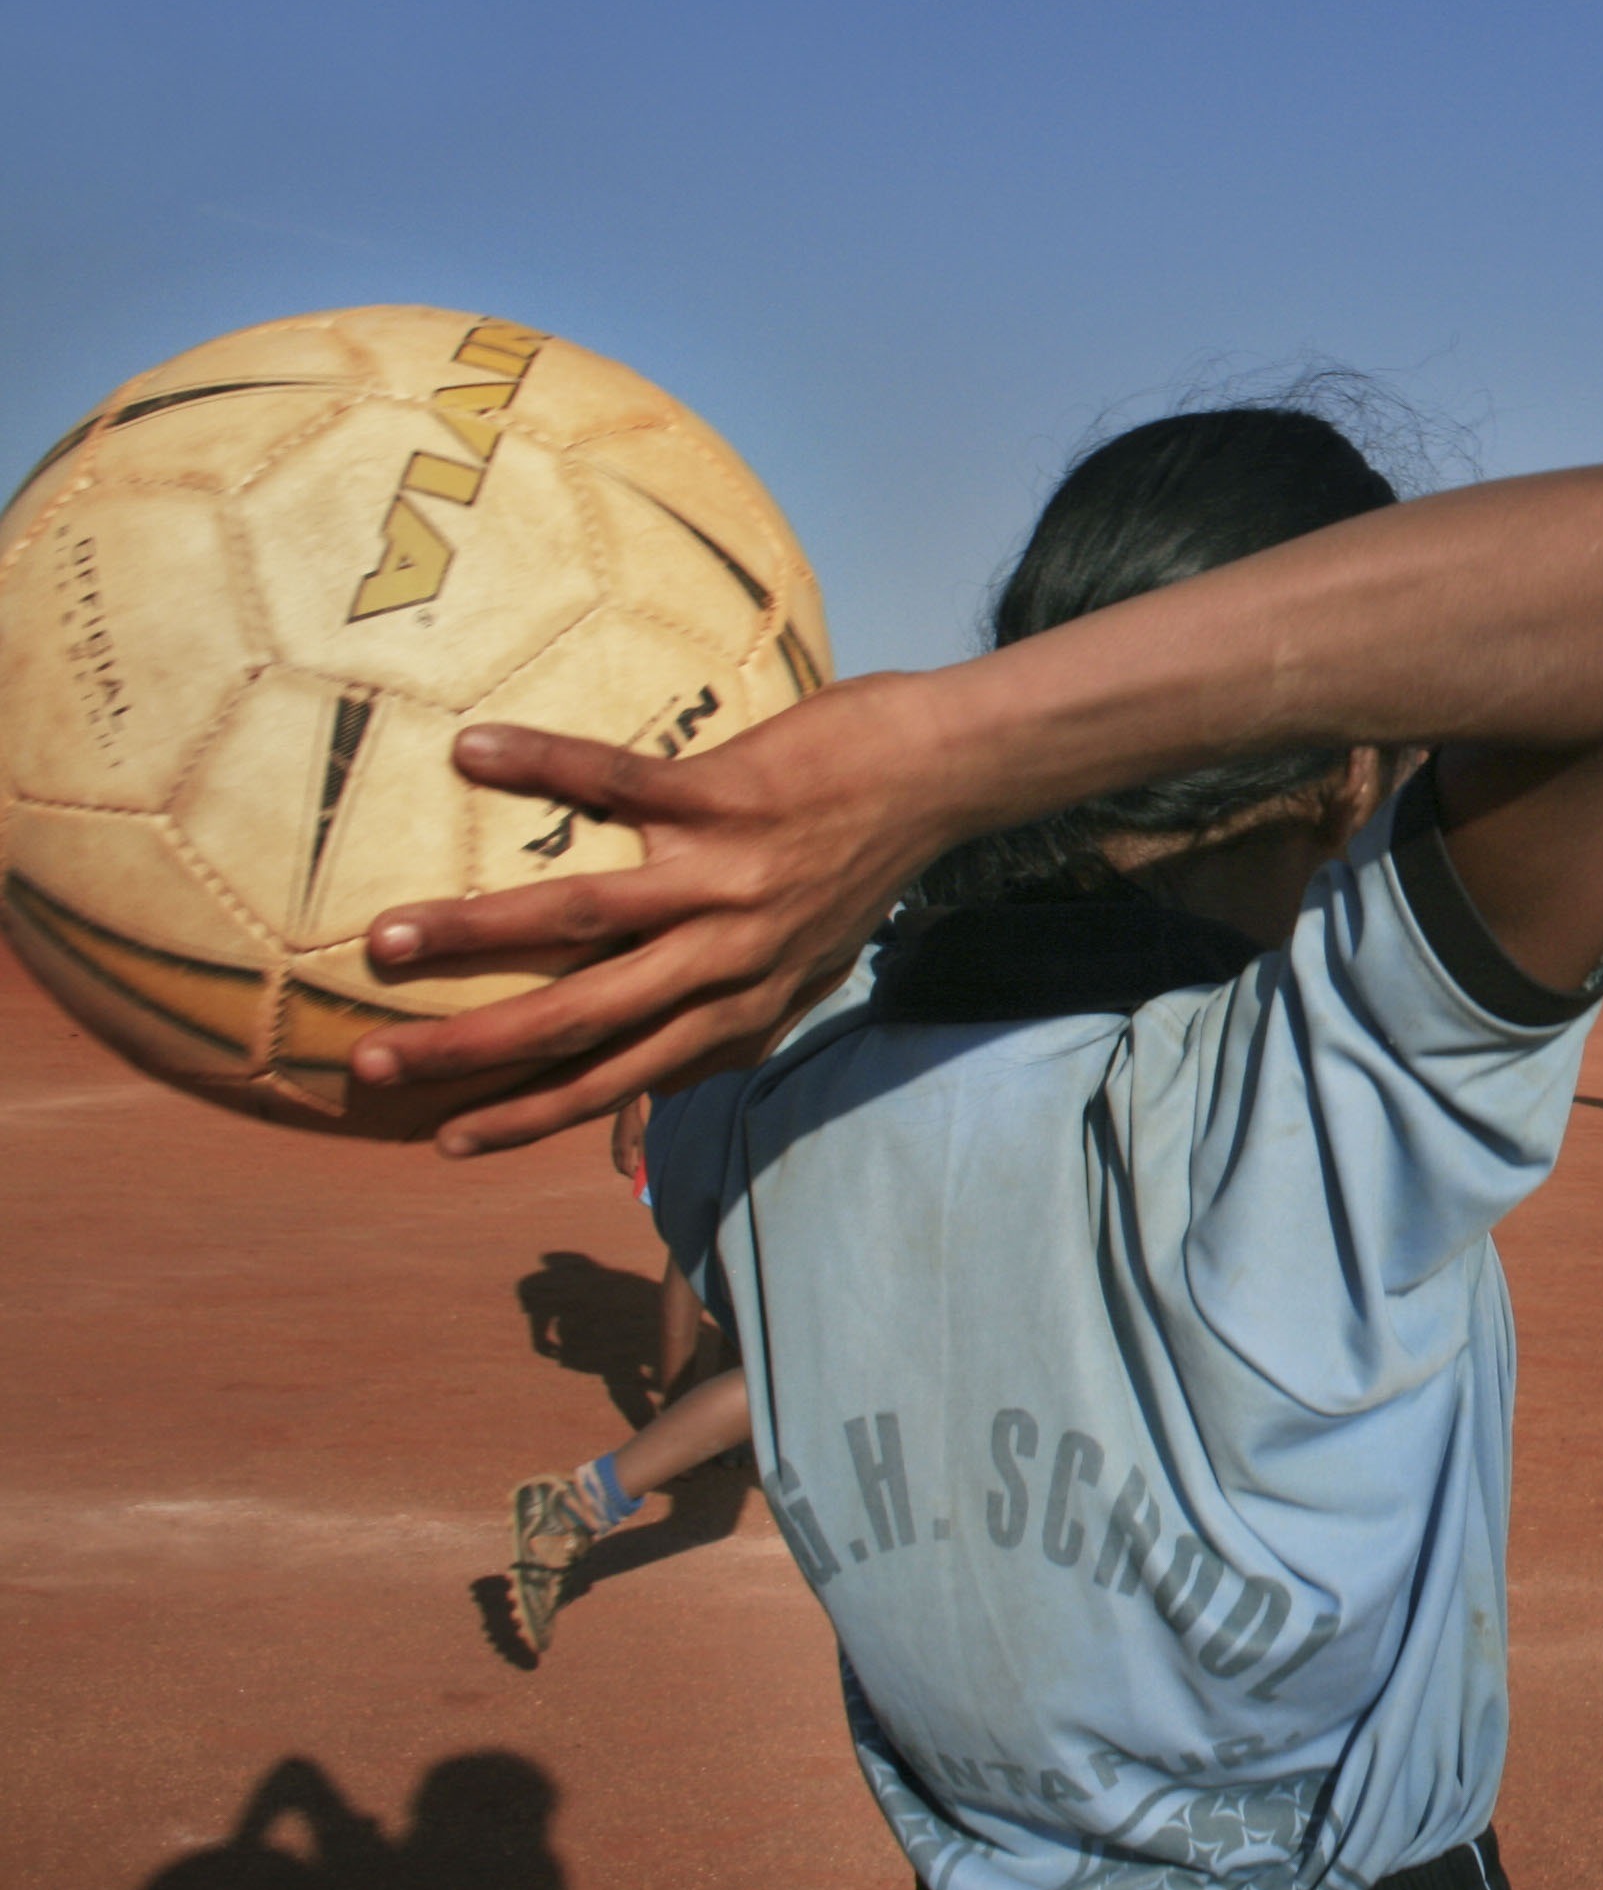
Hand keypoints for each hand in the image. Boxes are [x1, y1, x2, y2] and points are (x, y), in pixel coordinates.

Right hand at [347, 677, 969, 1155]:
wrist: (943, 777)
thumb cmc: (864, 870)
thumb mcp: (812, 974)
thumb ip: (743, 1028)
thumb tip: (670, 1082)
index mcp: (738, 1006)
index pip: (616, 1079)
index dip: (530, 1116)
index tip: (444, 1139)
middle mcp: (724, 958)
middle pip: (578, 1021)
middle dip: (471, 1052)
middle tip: (373, 1067)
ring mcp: (722, 878)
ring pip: (581, 918)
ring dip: (477, 932)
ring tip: (386, 939)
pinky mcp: (726, 797)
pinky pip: (618, 779)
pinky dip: (542, 765)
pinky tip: (470, 749)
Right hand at [607, 1092, 648, 1182]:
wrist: (626, 1113)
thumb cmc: (637, 1125)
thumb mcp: (642, 1139)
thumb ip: (642, 1153)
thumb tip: (642, 1166)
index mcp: (624, 1149)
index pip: (626, 1168)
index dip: (632, 1175)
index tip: (639, 1178)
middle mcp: (616, 1149)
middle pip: (620, 1168)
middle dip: (628, 1173)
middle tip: (638, 1173)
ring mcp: (613, 1146)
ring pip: (617, 1163)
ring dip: (624, 1168)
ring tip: (636, 1166)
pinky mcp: (613, 1143)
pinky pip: (616, 1157)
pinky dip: (622, 1161)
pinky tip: (630, 1158)